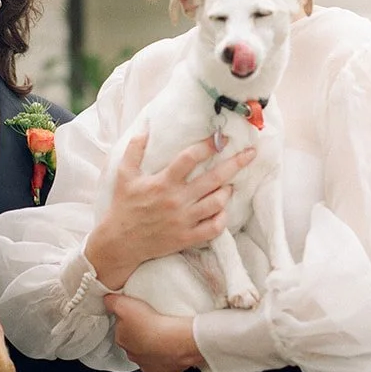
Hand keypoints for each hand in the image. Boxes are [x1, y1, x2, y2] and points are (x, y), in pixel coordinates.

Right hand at [85, 133, 254, 290]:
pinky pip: (214, 228)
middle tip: (250, 154)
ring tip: (230, 184)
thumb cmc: (123, 206)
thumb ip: (134, 150)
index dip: (207, 145)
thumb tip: (145, 129)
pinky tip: (222, 210)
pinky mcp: (187, 237)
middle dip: (234, 164)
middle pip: (213, 178)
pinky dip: (222, 218)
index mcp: (163, 182)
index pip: (190, 158)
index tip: (220, 137)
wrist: (120, 242)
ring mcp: (184, 220)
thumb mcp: (124, 175)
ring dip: (227, 191)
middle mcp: (177, 200)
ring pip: (217, 203)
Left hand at [104, 294, 203, 371]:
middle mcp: (133, 356)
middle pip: (135, 344)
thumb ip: (112, 302)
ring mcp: (149, 366)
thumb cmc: (152, 325)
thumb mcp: (124, 304)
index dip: (129, 321)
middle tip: (151, 324)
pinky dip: (167, 360)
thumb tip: (107, 301)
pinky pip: (164, 367)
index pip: (121, 330)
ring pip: (149, 356)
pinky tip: (171, 349)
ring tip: (163, 335)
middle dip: (141, 336)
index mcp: (122, 340)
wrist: (175, 341)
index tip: (137, 315)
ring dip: (154, 348)